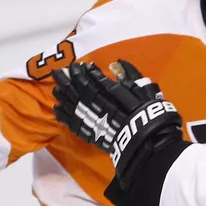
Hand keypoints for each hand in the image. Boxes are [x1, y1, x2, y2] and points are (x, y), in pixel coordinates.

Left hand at [52, 61, 182, 187]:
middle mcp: (99, 103)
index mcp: (112, 91)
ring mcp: (94, 119)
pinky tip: (57, 109)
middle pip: (79, 89)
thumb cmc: (149, 114)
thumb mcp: (145, 89)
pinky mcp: (91, 133)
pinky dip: (64, 116)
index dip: (85, 72)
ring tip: (56, 88)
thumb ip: (132, 74)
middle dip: (68, 80)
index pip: (94, 78)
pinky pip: (73, 123)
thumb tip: (119, 63)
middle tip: (58, 72)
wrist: (149, 142)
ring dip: (64, 95)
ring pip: (74, 104)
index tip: (79, 66)